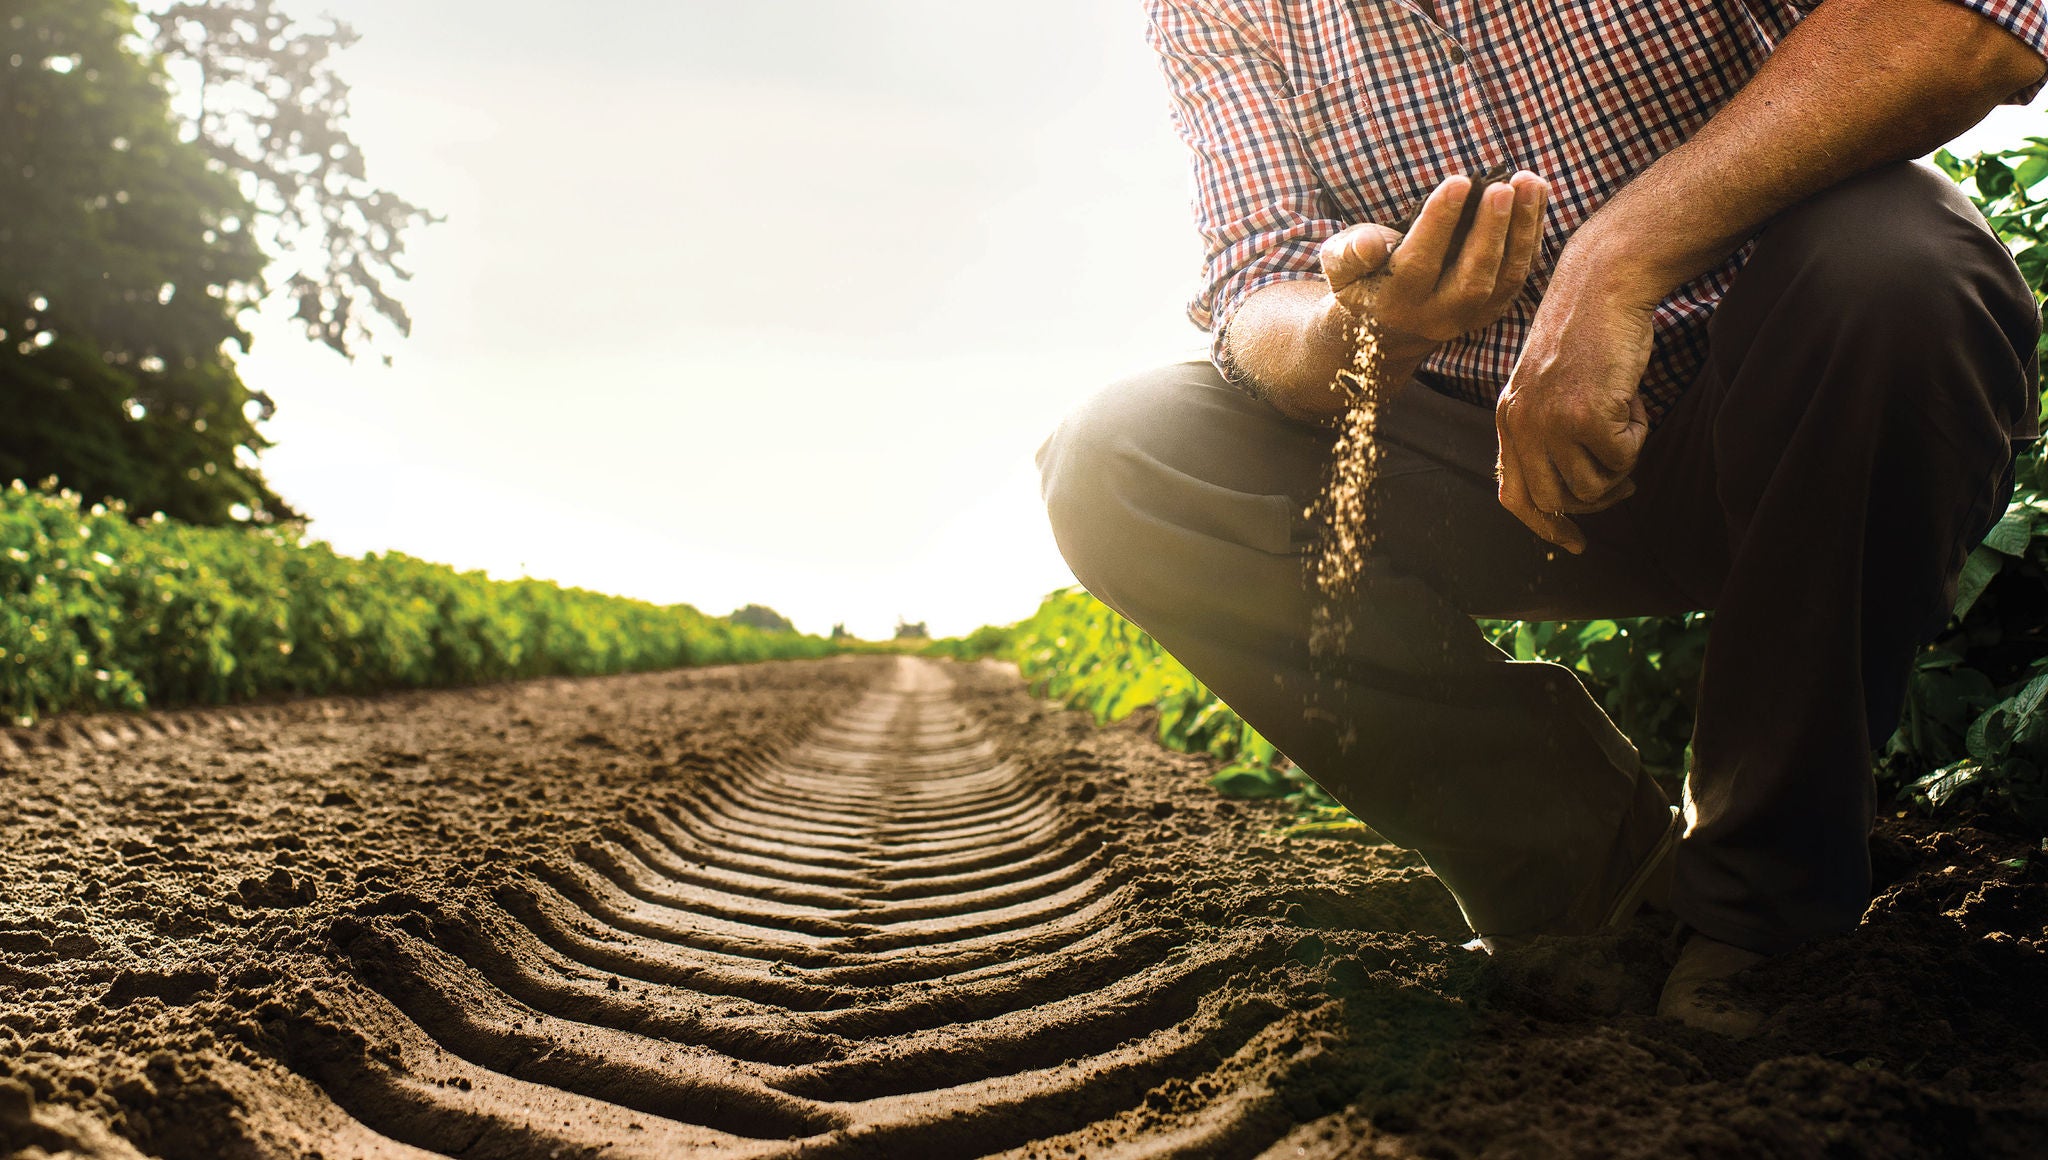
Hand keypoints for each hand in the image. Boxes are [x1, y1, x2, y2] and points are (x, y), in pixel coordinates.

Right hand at [1319, 171, 1548, 361]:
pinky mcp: (1493, 308)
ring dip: (1522, 229)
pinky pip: (1519, 272)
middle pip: (1472, 279)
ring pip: (1505, 278)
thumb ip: (1347, 254)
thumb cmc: (1360, 279)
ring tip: (1529, 182)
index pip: (1420, 262)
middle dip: (1490, 231)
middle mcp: (1436, 316)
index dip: (1440, 222)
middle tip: (1503, 187)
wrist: (1385, 326)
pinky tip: (1536, 195)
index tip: (1458, 181)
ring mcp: (1470, 316)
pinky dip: (1531, 234)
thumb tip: (1369, 243)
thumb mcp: (1338, 265)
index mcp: (1395, 301)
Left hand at [1493, 255, 1658, 553]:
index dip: (1543, 526)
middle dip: (1596, 500)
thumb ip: (1548, 431)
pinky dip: (1637, 434)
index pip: (1513, 494)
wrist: (1603, 285)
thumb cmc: (1588, 332)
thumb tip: (1577, 493)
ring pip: (1594, 486)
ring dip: (1620, 460)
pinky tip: (1632, 397)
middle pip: (1555, 501)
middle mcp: (1521, 424)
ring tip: (1624, 415)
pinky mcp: (1586, 415)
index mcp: (1509, 418)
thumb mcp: (1550, 384)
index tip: (1573, 544)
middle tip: (1625, 482)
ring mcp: (1551, 422)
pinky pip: (1623, 458)